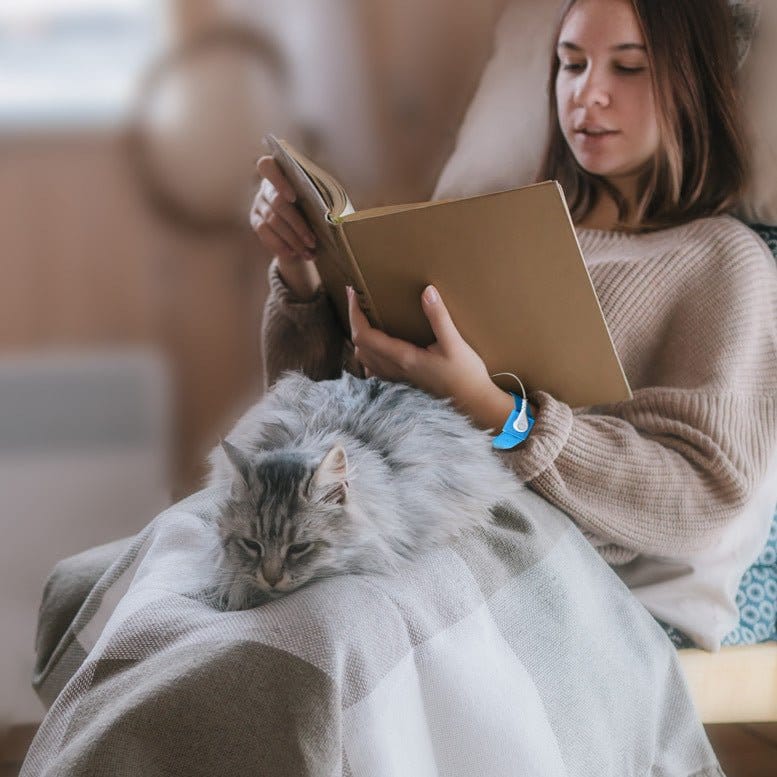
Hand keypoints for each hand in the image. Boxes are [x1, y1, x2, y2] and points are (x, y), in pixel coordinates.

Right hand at [250, 155, 321, 298]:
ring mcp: (258, 205)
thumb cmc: (315, 207)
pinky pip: (265, 235)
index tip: (294, 197)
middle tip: (312, 241)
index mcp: (280, 173)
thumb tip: (338, 213)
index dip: (278, 181)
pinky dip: (280, 246)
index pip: (267, 166)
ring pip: (272, 221)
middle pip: (277, 202)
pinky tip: (294, 254)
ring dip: (292, 239)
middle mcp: (265, 187)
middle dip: (297, 224)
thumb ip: (321, 198)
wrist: (302, 226)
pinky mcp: (256, 222)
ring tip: (309, 251)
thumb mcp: (319, 200)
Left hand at [347, 284, 513, 430]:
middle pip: (360, 346)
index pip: (364, 335)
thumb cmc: (466, 376)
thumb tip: (427, 291)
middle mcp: (395, 370)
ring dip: (360, 337)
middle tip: (357, 300)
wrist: (474, 405)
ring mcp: (398, 378)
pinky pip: (376, 368)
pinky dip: (370, 353)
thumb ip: (439, 317)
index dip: (354, 314)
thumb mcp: (455, 344)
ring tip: (365, 318)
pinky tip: (380, 345)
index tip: (352, 293)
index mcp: (403, 358)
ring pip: (365, 358)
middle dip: (354, 321)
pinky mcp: (405, 382)